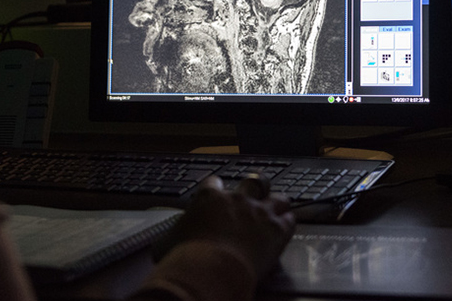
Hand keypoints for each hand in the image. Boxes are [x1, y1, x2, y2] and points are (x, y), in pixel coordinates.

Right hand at [153, 175, 295, 279]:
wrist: (210, 269)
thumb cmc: (186, 257)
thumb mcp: (168, 242)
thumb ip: (172, 235)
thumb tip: (161, 244)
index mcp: (210, 198)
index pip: (214, 183)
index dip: (216, 190)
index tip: (216, 196)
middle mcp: (237, 199)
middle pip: (252, 182)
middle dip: (254, 188)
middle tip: (253, 197)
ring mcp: (260, 212)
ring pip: (277, 197)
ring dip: (276, 204)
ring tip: (276, 210)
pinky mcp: (277, 229)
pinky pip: (290, 219)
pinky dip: (288, 223)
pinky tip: (287, 227)